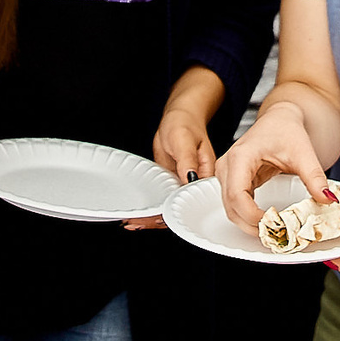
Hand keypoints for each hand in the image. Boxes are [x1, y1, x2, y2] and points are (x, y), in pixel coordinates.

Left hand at [129, 106, 215, 228]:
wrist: (178, 118)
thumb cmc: (185, 124)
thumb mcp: (184, 140)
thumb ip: (188, 160)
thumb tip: (190, 178)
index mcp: (205, 176)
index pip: (194, 201)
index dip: (177, 214)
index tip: (158, 219)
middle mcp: (195, 184)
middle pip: (181, 209)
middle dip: (160, 219)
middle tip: (138, 222)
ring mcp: (183, 185)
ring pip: (170, 207)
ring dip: (152, 216)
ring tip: (133, 222)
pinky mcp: (172, 183)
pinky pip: (163, 199)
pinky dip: (151, 207)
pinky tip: (138, 214)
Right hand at [215, 102, 332, 231]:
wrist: (279, 119)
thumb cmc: (285, 129)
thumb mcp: (303, 153)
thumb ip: (315, 178)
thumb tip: (328, 199)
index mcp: (241, 157)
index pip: (237, 196)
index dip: (253, 216)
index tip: (275, 225)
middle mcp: (227, 167)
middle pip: (232, 207)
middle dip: (253, 226)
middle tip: (279, 235)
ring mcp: (227, 175)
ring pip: (232, 210)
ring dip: (250, 225)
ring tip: (275, 231)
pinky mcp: (232, 182)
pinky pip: (237, 206)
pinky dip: (250, 218)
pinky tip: (268, 222)